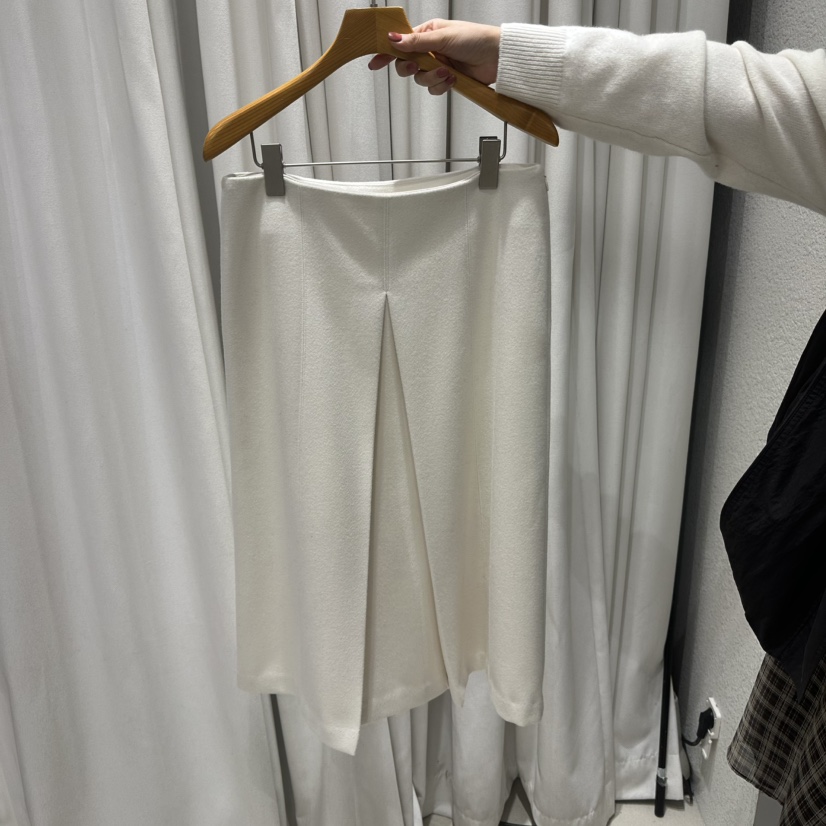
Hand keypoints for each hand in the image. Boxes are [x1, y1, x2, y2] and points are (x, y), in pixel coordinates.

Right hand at [367, 19, 500, 94]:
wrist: (497, 58)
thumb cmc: (476, 39)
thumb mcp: (444, 37)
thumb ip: (417, 42)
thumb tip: (394, 39)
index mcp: (428, 33)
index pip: (401, 42)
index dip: (386, 52)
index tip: (375, 61)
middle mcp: (431, 50)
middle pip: (406, 64)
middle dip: (411, 68)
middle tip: (416, 66)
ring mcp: (438, 66)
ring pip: (420, 79)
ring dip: (432, 77)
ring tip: (447, 71)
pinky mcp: (446, 80)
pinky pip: (433, 88)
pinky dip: (441, 85)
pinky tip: (452, 78)